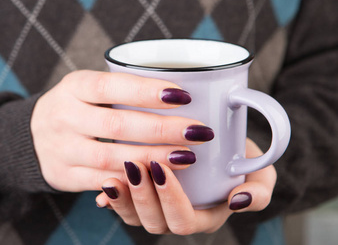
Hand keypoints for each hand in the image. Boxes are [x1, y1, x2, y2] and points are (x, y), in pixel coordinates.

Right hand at [30, 70, 211, 191]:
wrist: (31, 135)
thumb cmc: (76, 106)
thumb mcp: (87, 87)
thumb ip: (121, 88)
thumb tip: (179, 91)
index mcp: (73, 86)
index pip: (110, 86)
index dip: (146, 91)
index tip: (183, 95)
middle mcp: (63, 116)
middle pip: (116, 125)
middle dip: (161, 129)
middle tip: (198, 131)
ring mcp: (61, 148)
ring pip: (110, 158)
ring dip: (152, 159)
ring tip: (187, 157)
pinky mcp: (63, 175)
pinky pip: (101, 181)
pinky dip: (131, 182)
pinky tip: (158, 178)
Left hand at [95, 138, 275, 233]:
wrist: (222, 145)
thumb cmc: (240, 158)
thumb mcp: (261, 172)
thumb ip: (259, 190)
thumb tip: (238, 201)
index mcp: (206, 216)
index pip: (185, 220)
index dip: (171, 200)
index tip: (162, 166)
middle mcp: (178, 217)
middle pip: (155, 222)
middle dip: (143, 196)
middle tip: (136, 165)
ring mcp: (157, 208)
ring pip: (134, 216)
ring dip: (123, 197)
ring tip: (115, 174)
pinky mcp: (141, 196)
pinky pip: (122, 204)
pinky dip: (112, 196)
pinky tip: (105, 183)